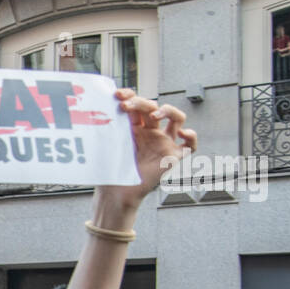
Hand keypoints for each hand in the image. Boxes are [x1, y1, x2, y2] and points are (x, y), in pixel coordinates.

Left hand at [97, 89, 197, 208]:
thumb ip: (106, 129)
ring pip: (176, 118)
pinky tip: (182, 134)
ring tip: (154, 114)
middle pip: (153, 107)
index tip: (117, 96)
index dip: (130, 96)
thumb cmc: (111, 170)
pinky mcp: (173, 156)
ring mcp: (163, 142)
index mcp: (134, 127)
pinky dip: (191, 137)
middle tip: (125, 106)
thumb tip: (98, 109)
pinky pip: (190, 145)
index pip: (137, 104)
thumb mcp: (107, 145)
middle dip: (140, 102)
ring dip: (168, 110)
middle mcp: (151, 132)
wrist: (117, 192)